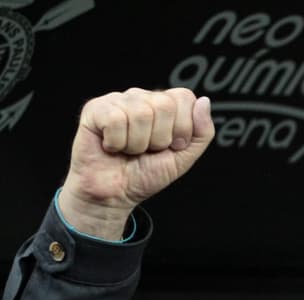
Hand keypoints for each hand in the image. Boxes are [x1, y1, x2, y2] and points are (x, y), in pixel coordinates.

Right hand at [59, 87, 214, 239]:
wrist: (115, 194)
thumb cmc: (146, 174)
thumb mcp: (185, 157)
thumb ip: (202, 132)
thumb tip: (204, 101)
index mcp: (164, 105)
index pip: (184, 97)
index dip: (182, 128)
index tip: (172, 146)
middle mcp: (141, 97)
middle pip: (164, 105)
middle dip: (160, 139)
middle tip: (148, 150)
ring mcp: (117, 100)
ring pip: (141, 114)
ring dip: (138, 144)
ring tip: (129, 150)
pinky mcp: (95, 109)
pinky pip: (115, 120)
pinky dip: (117, 143)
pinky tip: (112, 146)